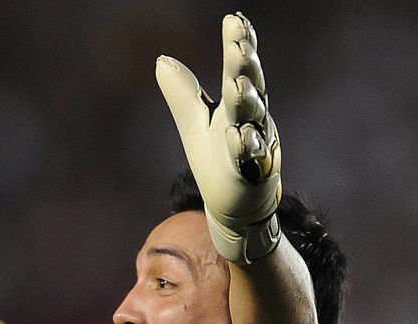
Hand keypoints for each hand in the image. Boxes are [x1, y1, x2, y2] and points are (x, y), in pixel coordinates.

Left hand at [156, 11, 280, 264]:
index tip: (235, 21)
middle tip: (239, 44)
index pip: (240, 69)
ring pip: (254, 121)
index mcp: (238, 105)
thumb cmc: (218, 160)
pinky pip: (251, 160)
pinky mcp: (254, 175)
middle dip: (245, 66)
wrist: (234, 207)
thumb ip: (183, 95)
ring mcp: (256, 148)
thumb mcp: (196, 125)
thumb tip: (161, 60)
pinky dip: (245, 148)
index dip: (239, 46)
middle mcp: (251, 121)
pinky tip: (238, 135)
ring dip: (246, 102)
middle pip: (250, 89)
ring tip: (236, 85)